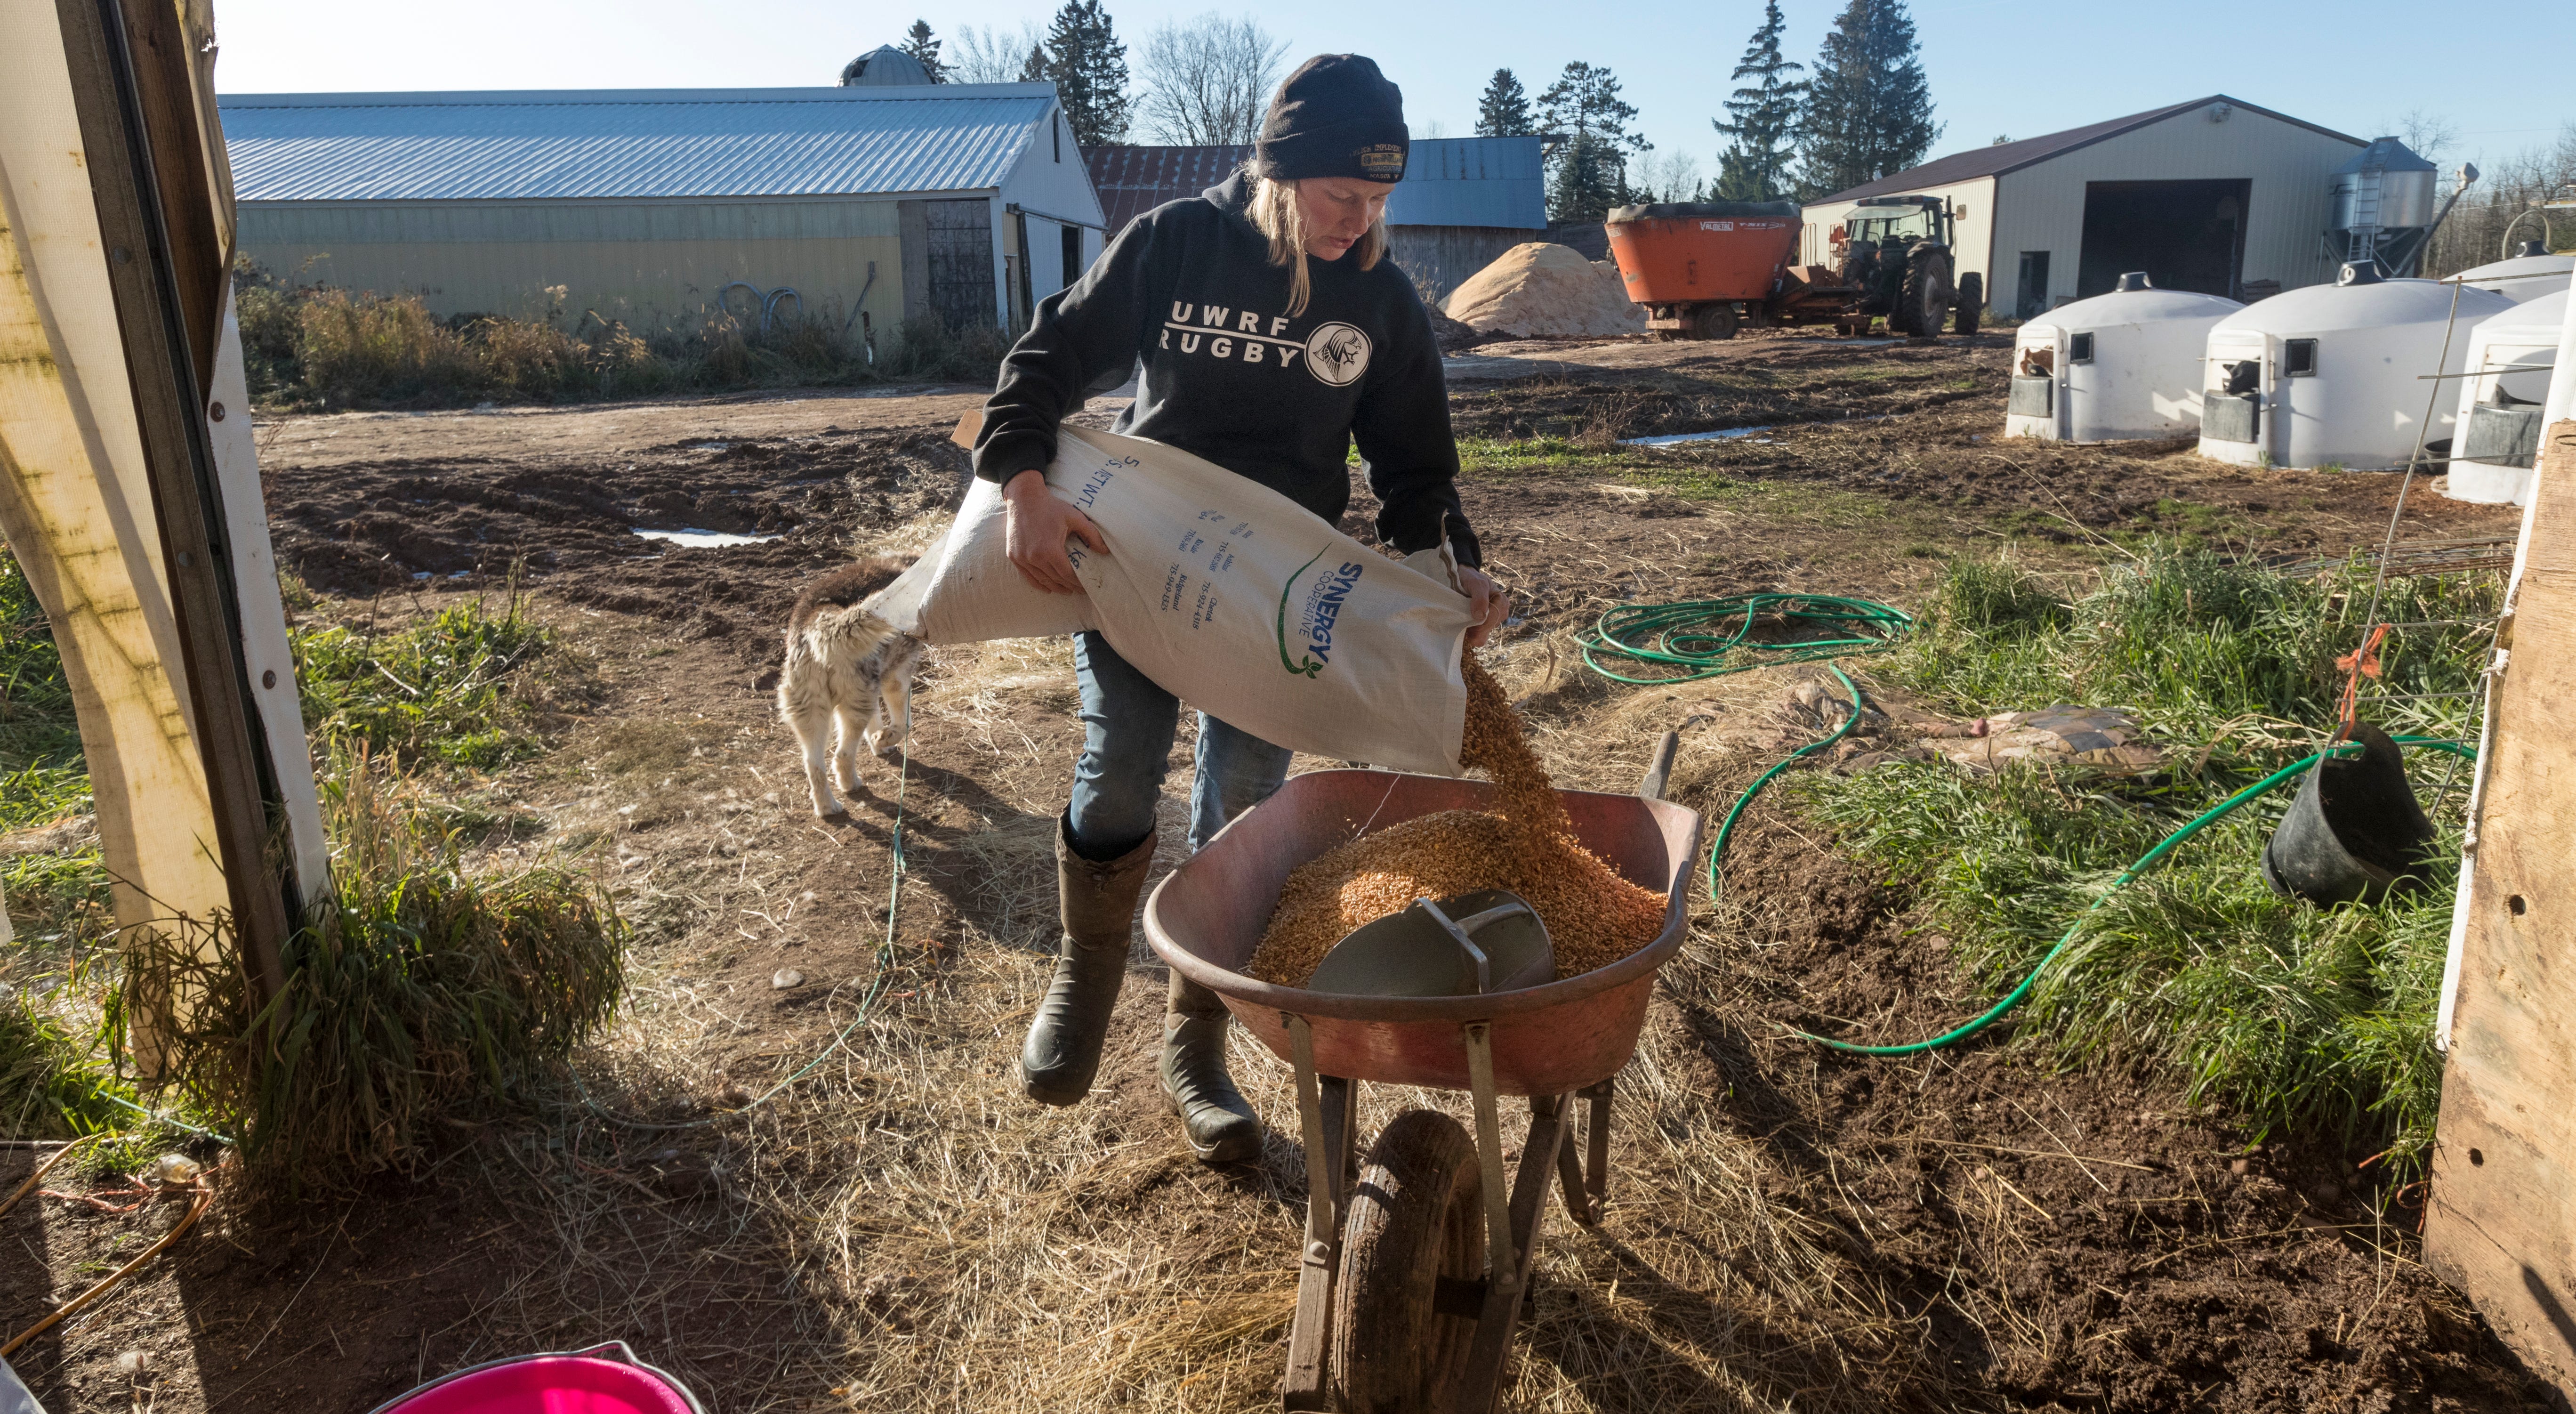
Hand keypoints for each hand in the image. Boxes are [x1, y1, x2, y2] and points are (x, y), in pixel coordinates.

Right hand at [1002, 469, 1105, 594]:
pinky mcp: (1013, 556)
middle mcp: (1034, 557)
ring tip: (1066, 590)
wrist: (1024, 498)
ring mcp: (1022, 558)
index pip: (1067, 574)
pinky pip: (1027, 576)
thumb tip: (1105, 551)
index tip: (1086, 587)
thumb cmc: (1051, 507)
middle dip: (1069, 586)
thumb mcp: (1075, 517)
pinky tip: (1048, 588)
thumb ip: (1091, 534)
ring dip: (1055, 587)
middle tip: (1079, 590)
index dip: (1078, 583)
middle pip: (1055, 579)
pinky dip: (1038, 583)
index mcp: (1050, 549)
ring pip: (1042, 580)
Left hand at [1457, 566, 1508, 648]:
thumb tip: (1481, 616)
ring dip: (1471, 632)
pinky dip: (1469, 636)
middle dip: (1475, 627)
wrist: (1461, 580)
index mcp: (1501, 602)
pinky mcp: (1481, 628)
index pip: (1494, 617)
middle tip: (1462, 621)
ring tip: (1462, 623)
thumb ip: (1480, 597)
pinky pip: (1478, 638)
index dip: (1482, 621)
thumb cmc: (1470, 579)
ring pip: (1483, 636)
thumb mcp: (1476, 583)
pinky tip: (1463, 629)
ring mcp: (1490, 621)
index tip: (1470, 619)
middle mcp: (1499, 613)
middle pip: (1489, 628)